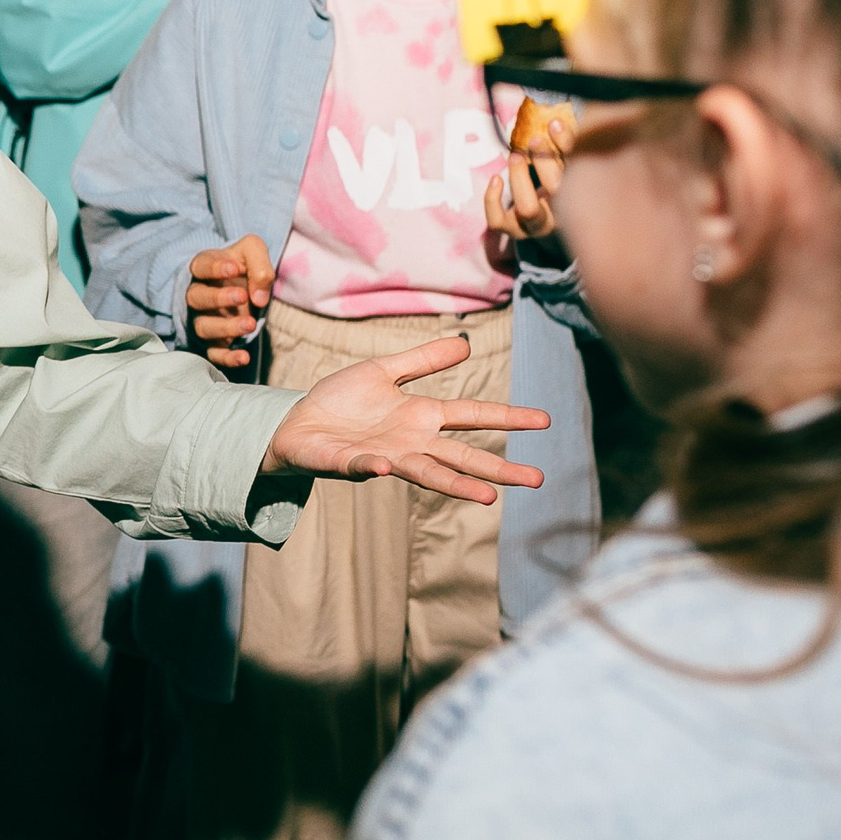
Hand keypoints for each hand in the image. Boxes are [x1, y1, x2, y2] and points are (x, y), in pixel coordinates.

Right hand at [185, 234, 274, 368]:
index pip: (201, 266)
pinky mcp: (212, 341)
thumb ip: (259, 265)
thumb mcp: (253, 251)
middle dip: (218, 298)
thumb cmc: (243, 266)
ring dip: (225, 327)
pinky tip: (244, 357)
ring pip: (204, 327)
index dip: (214, 268)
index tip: (234, 268)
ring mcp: (203, 319)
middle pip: (196, 298)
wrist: (242, 286)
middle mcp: (197, 295)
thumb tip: (259, 298)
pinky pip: (213, 353)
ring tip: (250, 324)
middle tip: (243, 296)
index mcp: (203, 267)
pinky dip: (227, 358)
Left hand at [261, 335, 548, 503]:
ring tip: (487, 497)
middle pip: (462, 455)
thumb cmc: (341, 401)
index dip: (507, 416)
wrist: (296, 422)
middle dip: (498, 468)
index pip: (473, 416)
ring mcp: (384, 456)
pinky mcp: (349, 463)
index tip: (544, 420)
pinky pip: (365, 465)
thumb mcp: (383, 372)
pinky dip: (375, 466)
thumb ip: (423, 360)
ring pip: (426, 472)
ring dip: (455, 484)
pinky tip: (388, 467)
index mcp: (421, 417)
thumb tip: (466, 343)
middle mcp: (410, 442)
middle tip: (537, 479)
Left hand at [483, 121, 568, 241]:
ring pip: (528, 208)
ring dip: (519, 178)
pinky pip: (498, 221)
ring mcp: (537, 226)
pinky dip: (492, 200)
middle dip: (545, 161)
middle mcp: (563, 214)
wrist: (552, 223)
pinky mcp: (514, 231)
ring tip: (515, 155)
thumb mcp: (568, 165)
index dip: (568, 145)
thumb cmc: (560, 183)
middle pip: (557, 189)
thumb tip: (560, 112)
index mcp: (582, 195)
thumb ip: (568, 144)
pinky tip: (495, 178)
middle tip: (534, 139)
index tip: (554, 123)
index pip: (580, 170)